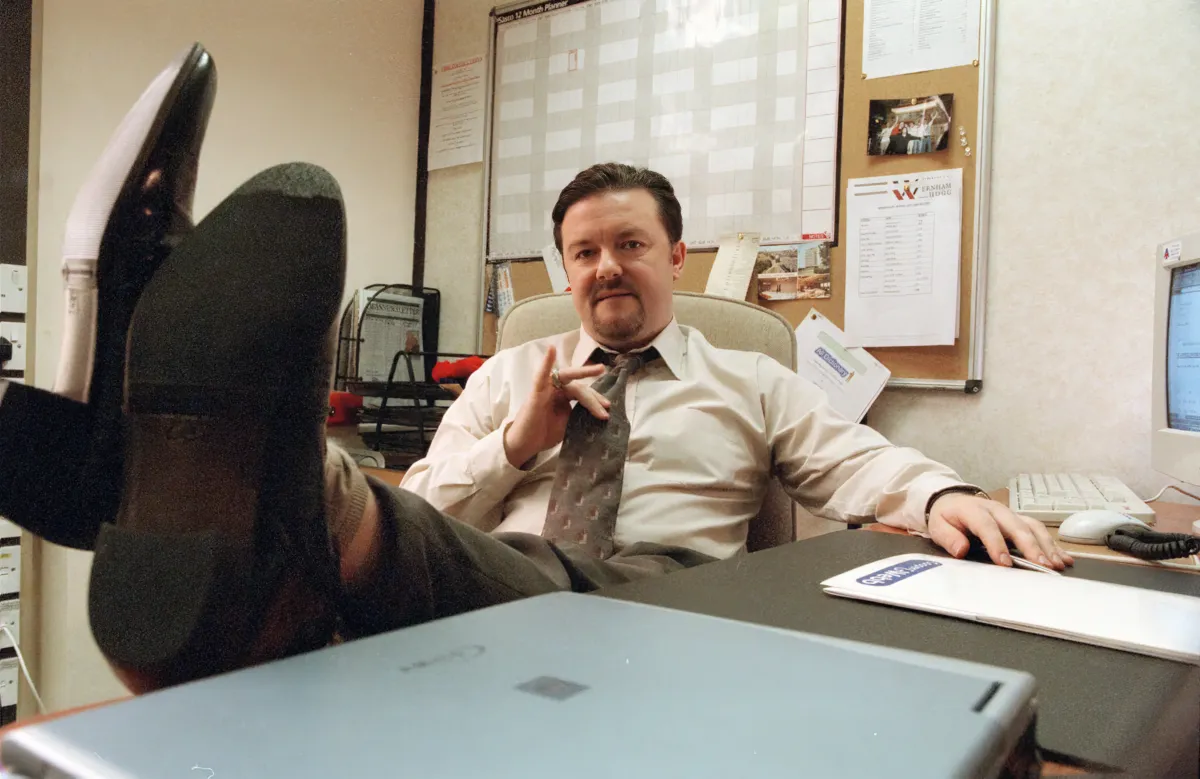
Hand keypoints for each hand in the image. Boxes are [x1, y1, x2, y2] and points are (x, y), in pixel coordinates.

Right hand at [503, 345, 609, 467]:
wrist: (525, 445)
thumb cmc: (543, 433)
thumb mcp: (567, 424)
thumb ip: (579, 415)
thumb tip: (600, 413)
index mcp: (563, 396)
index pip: (582, 393)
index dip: (595, 401)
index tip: (606, 410)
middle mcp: (555, 389)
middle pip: (578, 386)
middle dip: (593, 396)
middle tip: (607, 404)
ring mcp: (545, 389)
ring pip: (567, 378)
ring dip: (583, 373)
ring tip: (599, 369)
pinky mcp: (535, 393)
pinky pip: (540, 376)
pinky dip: (545, 362)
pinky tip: (551, 350)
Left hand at [928, 493, 1073, 570]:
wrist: (953, 501)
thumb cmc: (948, 517)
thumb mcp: (939, 526)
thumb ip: (949, 538)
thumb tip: (961, 549)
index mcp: (975, 510)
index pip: (987, 527)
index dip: (997, 544)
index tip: (1004, 563)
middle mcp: (997, 510)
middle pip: (1017, 526)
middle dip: (1030, 546)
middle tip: (1041, 565)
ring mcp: (1011, 514)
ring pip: (1032, 527)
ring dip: (1046, 546)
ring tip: (1056, 564)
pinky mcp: (1020, 520)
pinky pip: (1039, 530)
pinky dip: (1052, 544)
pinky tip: (1063, 558)